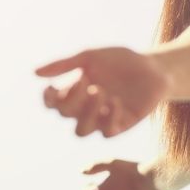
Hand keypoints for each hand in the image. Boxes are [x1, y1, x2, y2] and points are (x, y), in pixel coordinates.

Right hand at [35, 46, 169, 137]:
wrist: (154, 67)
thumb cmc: (122, 61)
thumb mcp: (92, 57)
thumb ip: (65, 65)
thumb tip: (34, 73)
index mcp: (76, 92)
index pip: (53, 103)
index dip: (48, 99)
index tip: (52, 87)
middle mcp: (86, 108)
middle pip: (65, 115)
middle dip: (72, 99)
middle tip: (87, 80)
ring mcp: (103, 119)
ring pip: (81, 131)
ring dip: (87, 112)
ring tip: (101, 92)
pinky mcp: (121, 125)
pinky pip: (107, 132)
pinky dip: (108, 117)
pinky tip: (116, 101)